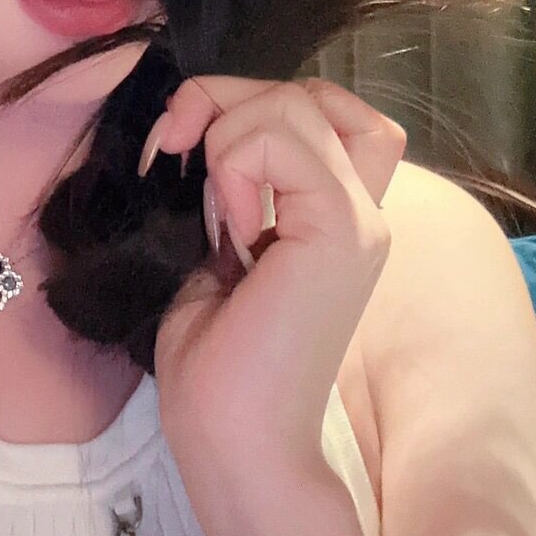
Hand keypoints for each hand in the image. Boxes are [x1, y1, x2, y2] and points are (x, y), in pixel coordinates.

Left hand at [141, 75, 405, 475]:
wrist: (233, 442)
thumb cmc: (214, 366)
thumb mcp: (210, 248)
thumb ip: (228, 185)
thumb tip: (198, 125)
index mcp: (331, 214)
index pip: (325, 108)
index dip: (252, 103)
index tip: (185, 149)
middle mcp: (360, 210)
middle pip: (310, 92)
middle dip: (225, 100)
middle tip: (175, 152)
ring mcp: (361, 221)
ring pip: (296, 101)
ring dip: (226, 134)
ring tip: (214, 213)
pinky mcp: (344, 234)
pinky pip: (285, 139)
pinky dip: (237, 161)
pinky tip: (232, 229)